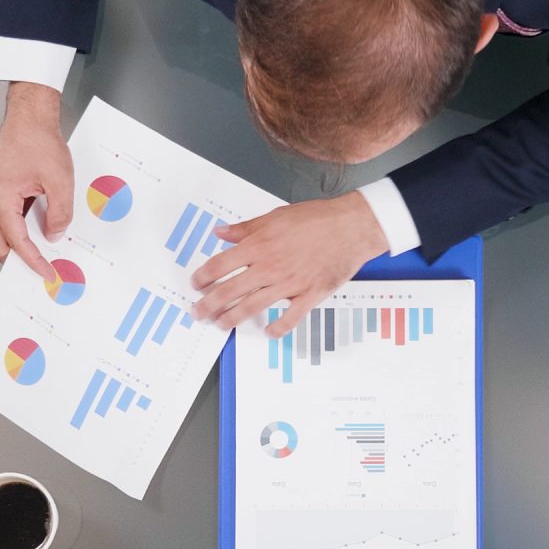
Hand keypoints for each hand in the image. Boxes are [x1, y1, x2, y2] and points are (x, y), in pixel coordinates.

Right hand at [0, 82, 72, 279]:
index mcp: (0, 197)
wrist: (29, 118)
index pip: (16, 242)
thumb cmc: (37, 139)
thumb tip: (55, 234)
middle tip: (42, 268)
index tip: (47, 272)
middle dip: (19, 260)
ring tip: (42, 251)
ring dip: (18, 244)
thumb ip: (59, 212)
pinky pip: (4, 219)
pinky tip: (38, 229)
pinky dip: (19, 229)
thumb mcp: (59, 180)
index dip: (33, 261)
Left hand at [191, 193, 387, 332]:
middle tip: (198, 312)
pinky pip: (289, 318)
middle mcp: (270, 267)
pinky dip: (276, 328)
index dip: (203, 277)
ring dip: (232, 319)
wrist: (352, 226)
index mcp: (259, 245)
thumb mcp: (275, 216)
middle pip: (230, 291)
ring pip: (252, 307)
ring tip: (220, 325)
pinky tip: (267, 332)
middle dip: (209, 305)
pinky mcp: (309, 295)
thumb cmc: (317, 219)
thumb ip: (246, 228)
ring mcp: (289, 284)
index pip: (220, 265)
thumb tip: (221, 232)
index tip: (196, 284)